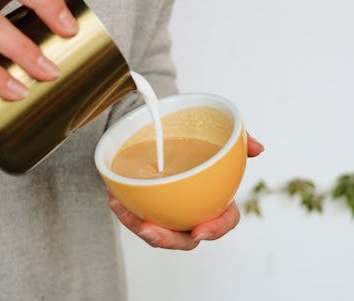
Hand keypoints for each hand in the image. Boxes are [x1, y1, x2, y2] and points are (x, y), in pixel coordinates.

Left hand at [108, 133, 264, 249]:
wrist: (171, 133)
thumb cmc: (199, 142)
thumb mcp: (218, 137)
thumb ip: (237, 142)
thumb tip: (258, 148)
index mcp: (217, 201)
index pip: (223, 221)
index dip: (214, 230)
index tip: (199, 231)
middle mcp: (194, 212)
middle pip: (184, 238)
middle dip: (167, 239)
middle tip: (150, 229)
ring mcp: (171, 213)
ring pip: (157, 232)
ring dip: (138, 226)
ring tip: (121, 209)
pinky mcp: (150, 208)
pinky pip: (138, 217)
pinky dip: (126, 211)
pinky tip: (115, 198)